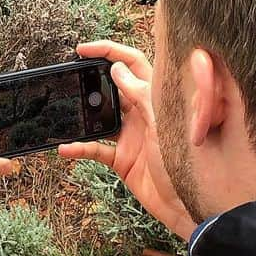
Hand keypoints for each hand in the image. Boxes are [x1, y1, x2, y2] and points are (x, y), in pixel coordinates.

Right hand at [58, 41, 193, 239]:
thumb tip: (118, 69)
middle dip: (89, 79)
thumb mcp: (164, 124)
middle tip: (70, 75)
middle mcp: (142, 113)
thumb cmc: (190, 164)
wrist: (190, 205)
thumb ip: (142, 96)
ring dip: (81, 115)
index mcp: (156, 99)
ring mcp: (131, 136)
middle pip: (111, 86)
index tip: (84, 49)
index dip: (110, 51)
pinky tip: (65, 148)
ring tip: (64, 110)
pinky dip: (80, 148)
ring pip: (99, 117)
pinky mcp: (123, 159)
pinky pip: (96, 149)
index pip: (133, 63)